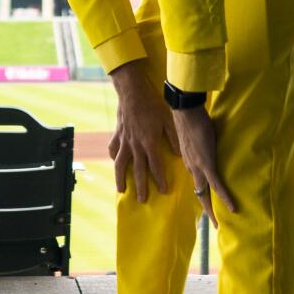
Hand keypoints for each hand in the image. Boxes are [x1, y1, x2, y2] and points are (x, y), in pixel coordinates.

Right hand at [108, 64, 173, 201]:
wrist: (132, 93)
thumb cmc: (152, 105)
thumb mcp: (168, 120)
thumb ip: (173, 138)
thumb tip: (180, 154)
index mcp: (149, 143)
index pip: (156, 166)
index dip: (160, 180)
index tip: (163, 191)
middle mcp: (135, 146)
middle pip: (138, 170)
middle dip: (141, 186)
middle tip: (142, 200)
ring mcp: (124, 141)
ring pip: (121, 164)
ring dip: (121, 178)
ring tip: (121, 190)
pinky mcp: (117, 134)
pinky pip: (113, 149)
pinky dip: (113, 157)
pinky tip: (114, 162)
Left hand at [171, 107, 235, 227]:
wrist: (186, 111)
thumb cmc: (192, 118)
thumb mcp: (197, 135)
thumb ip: (202, 142)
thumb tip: (210, 140)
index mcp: (188, 160)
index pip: (196, 181)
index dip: (202, 192)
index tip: (206, 201)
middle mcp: (191, 167)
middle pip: (199, 192)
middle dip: (206, 208)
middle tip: (213, 223)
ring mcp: (198, 166)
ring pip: (205, 193)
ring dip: (212, 210)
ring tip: (218, 224)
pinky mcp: (207, 163)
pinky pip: (216, 185)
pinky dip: (224, 197)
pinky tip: (232, 208)